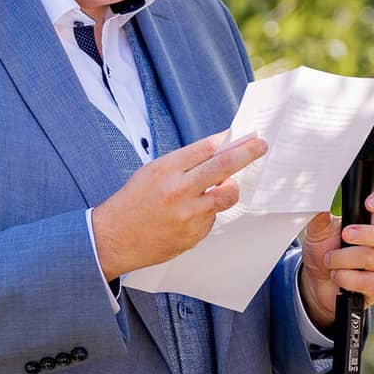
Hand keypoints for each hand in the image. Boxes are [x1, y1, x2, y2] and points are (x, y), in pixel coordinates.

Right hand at [90, 132, 266, 278]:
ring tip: (220, 187)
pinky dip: (207, 213)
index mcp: (166, 169)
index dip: (230, 140)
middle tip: (261, 146)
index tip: (246, 136)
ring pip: (227, 196)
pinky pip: (212, 219)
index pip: (206, 148)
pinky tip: (187, 216)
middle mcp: (179, 190)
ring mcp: (188, 215)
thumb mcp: (152, 172)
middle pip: (224, 167)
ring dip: (230, 188)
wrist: (113, 238)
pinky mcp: (193, 236)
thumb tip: (218, 152)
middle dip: (247, 153)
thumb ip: (184, 164)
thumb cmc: (132, 202)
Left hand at [297, 184, 373, 331]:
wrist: (318, 282)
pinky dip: (348, 278)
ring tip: (329, 260)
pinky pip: (370, 281)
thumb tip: (320, 204)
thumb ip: (321, 217)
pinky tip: (337, 275)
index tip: (368, 204)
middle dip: (364, 235)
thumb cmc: (326, 250)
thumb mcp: (319, 231)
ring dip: (345, 259)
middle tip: (344, 235)